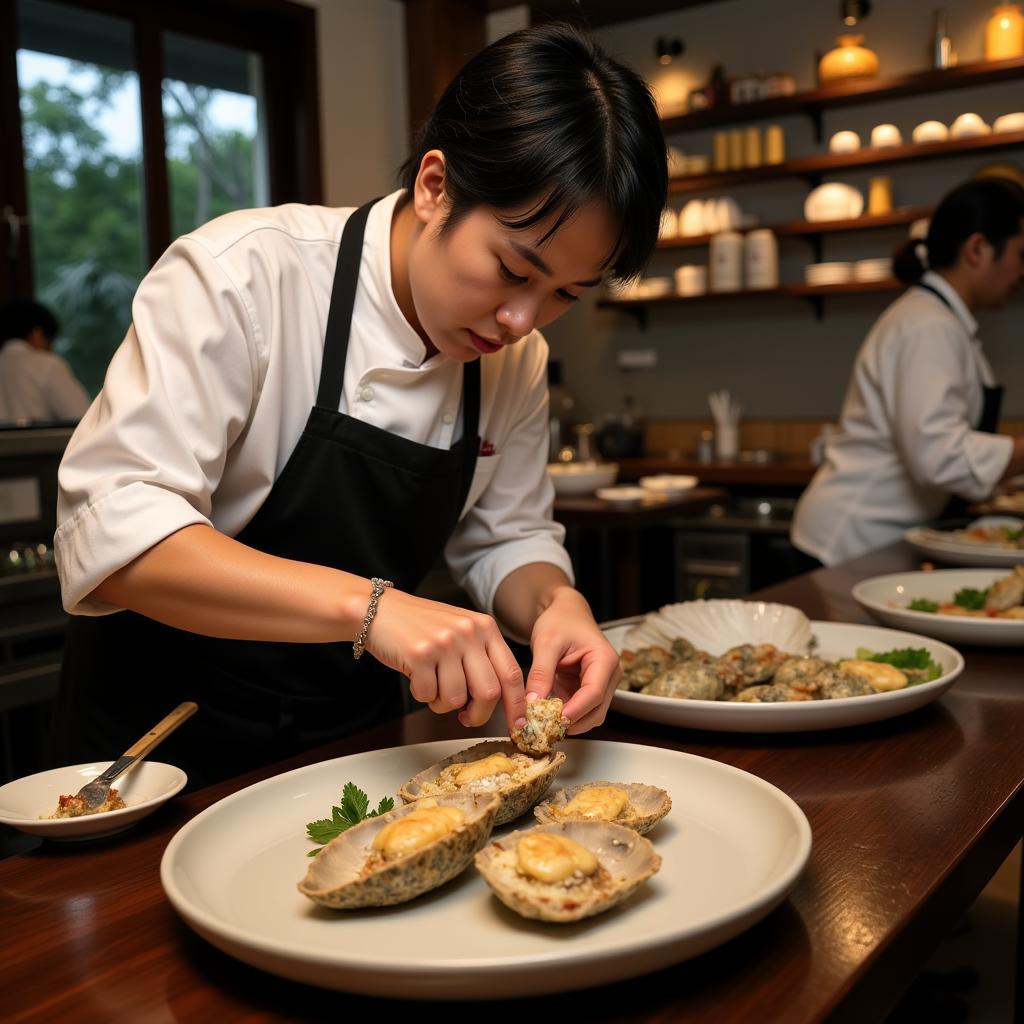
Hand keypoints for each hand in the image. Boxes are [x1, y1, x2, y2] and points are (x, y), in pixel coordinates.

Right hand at [364, 588, 525, 728]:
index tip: (518, 725)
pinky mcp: (419, 655)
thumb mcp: (461, 631)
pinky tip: (415, 676)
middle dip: (478, 715)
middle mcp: (468, 632)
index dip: (517, 705)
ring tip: (432, 685)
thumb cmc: (421, 626)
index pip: (511, 673)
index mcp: (485, 627)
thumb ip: (482, 658)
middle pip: (489, 692)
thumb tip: (501, 701)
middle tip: (466, 717)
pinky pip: (428, 695)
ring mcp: (444, 643)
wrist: (379, 609)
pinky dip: (421, 695)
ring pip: (457, 698)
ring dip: (442, 704)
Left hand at [524, 587, 621, 734]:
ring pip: (590, 715)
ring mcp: (601, 685)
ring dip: (568, 722)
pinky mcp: (589, 691)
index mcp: (604, 660)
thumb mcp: (546, 642)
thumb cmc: (560, 621)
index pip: (594, 693)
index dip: (575, 710)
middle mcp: (609, 675)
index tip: (554, 721)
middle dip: (572, 722)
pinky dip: (564, 716)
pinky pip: (580, 710)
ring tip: (542, 722)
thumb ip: (540, 672)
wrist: (565, 613)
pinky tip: (546, 715)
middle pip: (596, 710)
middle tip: (543, 728)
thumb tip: (533, 704)